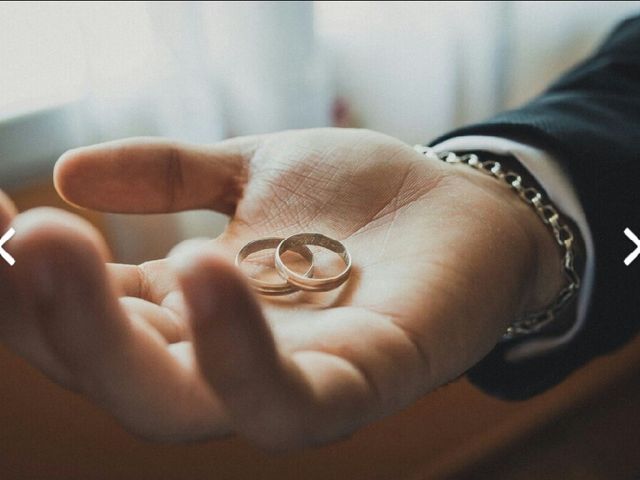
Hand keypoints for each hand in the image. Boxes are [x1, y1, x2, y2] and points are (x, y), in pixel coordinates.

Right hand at [0, 129, 561, 448]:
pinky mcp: (366, 382)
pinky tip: (201, 270)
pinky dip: (234, 351)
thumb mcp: (254, 170)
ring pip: (178, 404)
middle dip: (48, 313)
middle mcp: (231, 358)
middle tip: (19, 236)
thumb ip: (172, 174)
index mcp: (196, 312)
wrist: (464, 203)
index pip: (90, 315)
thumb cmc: (360, 197)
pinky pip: (289, 400)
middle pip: (115, 373)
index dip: (26, 276)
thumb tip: (70, 169)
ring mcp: (295, 380)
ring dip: (103, 338)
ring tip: (59, 245)